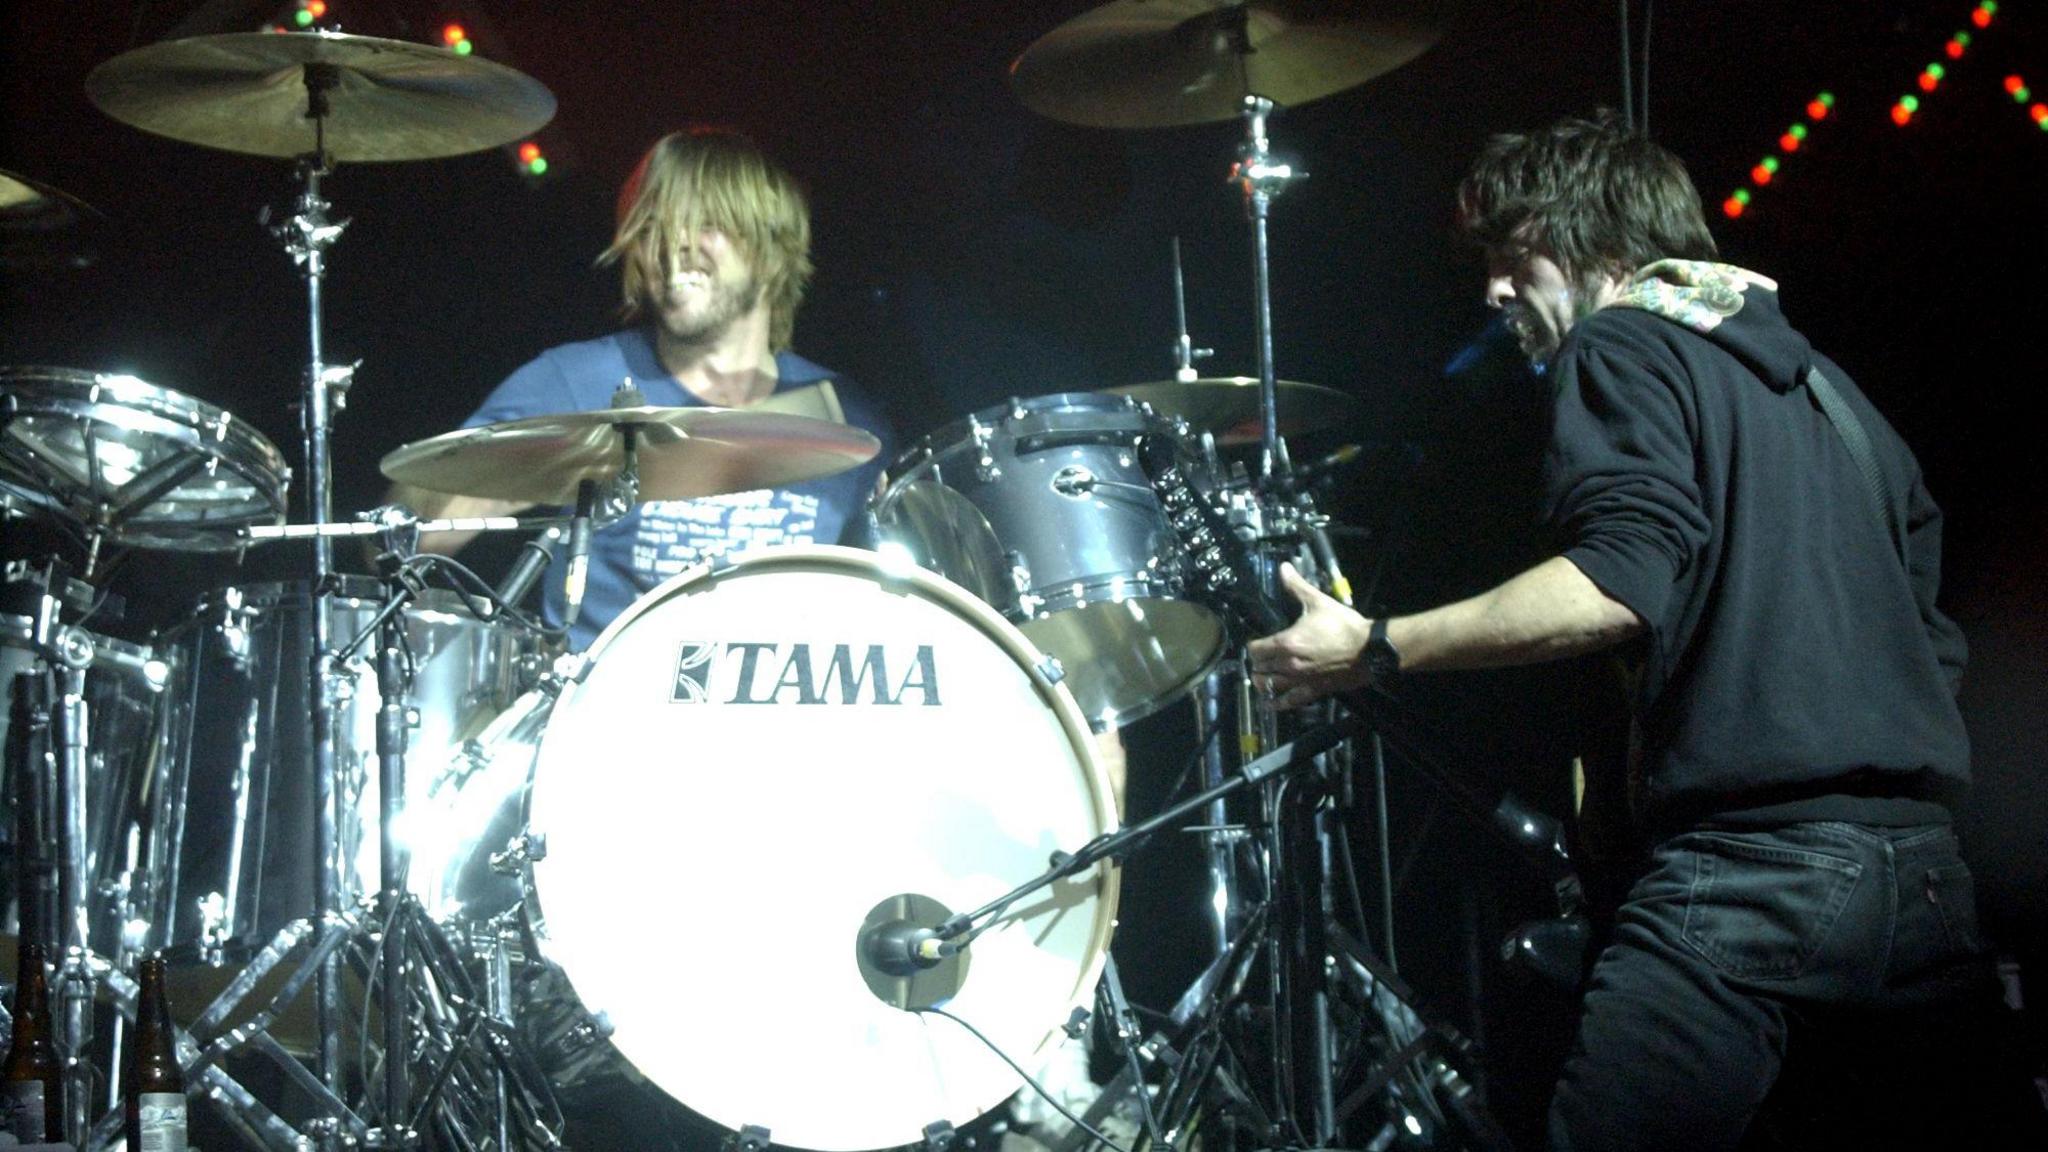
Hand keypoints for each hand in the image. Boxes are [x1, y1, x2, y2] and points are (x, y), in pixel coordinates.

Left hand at [1244, 563, 1372, 708]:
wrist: (1370, 650)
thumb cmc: (1344, 625)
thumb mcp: (1318, 602)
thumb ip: (1296, 586)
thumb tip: (1283, 568)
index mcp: (1286, 643)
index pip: (1255, 649)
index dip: (1252, 645)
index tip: (1257, 642)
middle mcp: (1288, 665)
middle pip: (1259, 668)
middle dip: (1257, 663)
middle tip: (1260, 657)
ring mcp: (1300, 681)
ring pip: (1269, 686)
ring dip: (1262, 681)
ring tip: (1261, 677)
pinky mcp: (1312, 691)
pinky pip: (1289, 702)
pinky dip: (1276, 704)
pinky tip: (1269, 704)